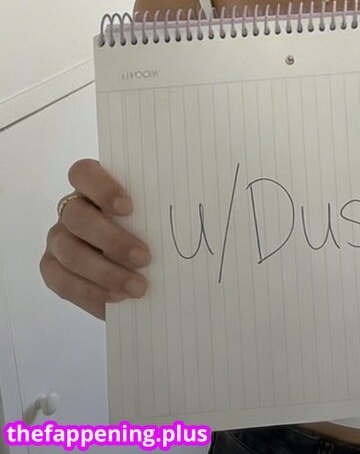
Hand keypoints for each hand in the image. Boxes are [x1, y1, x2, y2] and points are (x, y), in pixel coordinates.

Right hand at [40, 159, 150, 319]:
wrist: (137, 262)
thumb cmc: (150, 225)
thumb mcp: (155, 210)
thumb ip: (162, 205)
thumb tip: (192, 208)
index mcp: (92, 184)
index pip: (83, 172)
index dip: (102, 188)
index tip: (129, 207)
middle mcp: (70, 208)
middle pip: (77, 217)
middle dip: (112, 240)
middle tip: (145, 257)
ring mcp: (58, 238)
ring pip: (70, 254)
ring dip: (106, 273)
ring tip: (138, 288)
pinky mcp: (52, 268)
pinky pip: (63, 283)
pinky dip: (92, 294)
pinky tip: (117, 300)